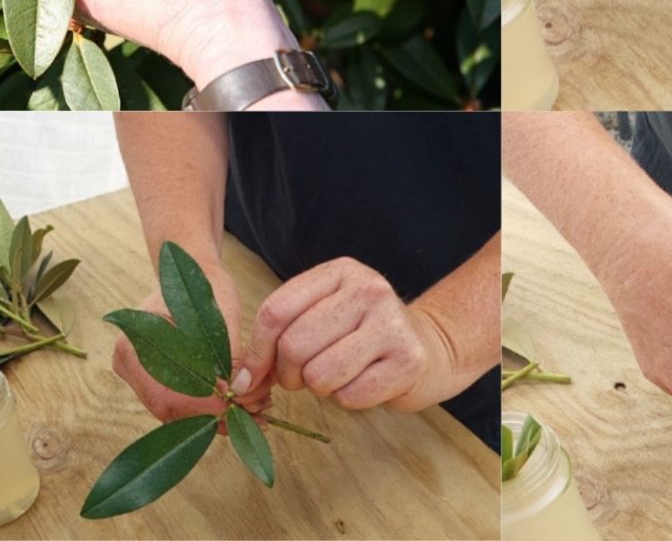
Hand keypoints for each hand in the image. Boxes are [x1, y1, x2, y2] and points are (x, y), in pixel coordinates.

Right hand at [111, 276, 272, 421]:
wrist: (190, 274)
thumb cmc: (204, 289)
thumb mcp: (222, 319)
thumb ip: (228, 357)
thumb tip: (239, 394)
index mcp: (133, 344)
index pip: (169, 394)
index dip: (206, 407)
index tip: (240, 409)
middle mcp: (128, 363)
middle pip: (170, 409)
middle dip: (215, 418)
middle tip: (255, 418)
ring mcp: (137, 374)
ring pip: (176, 413)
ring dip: (215, 419)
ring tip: (252, 415)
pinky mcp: (151, 380)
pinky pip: (178, 406)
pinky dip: (207, 411)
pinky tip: (237, 409)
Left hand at [242, 257, 462, 411]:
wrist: (429, 347)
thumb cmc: (363, 334)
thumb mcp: (325, 314)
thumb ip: (282, 334)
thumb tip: (242, 380)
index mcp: (341, 272)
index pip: (276, 311)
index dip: (257, 351)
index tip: (253, 375)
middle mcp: (368, 290)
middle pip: (294, 345)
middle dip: (289, 374)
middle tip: (303, 377)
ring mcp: (390, 324)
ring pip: (320, 375)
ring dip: (321, 388)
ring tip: (339, 375)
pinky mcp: (407, 361)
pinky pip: (349, 396)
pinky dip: (348, 399)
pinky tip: (364, 382)